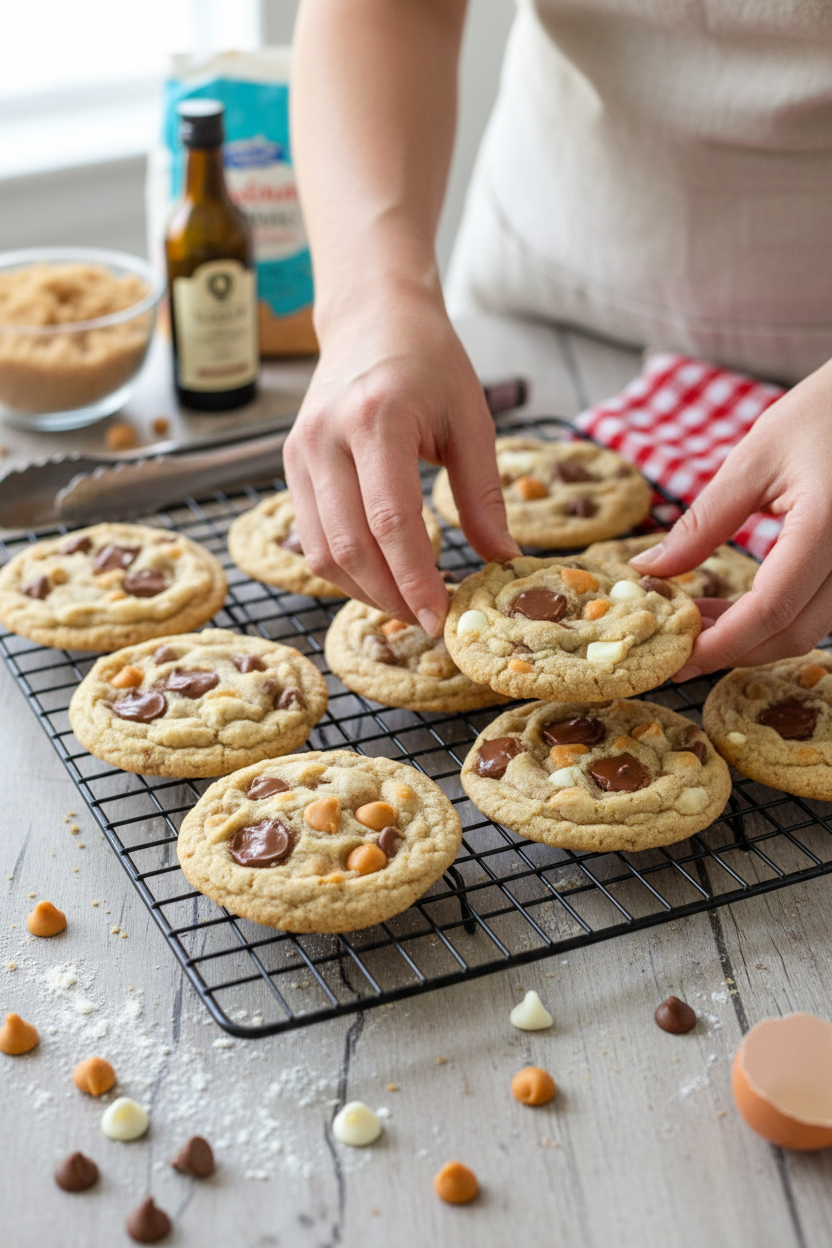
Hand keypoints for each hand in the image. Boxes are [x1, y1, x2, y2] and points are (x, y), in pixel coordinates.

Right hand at [283, 287, 519, 633]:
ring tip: (407, 605)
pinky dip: (344, 569)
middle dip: (390, 596)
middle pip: (350, 545)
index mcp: (377, 418)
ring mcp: (299, 452)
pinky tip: (380, 578)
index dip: (414, 578)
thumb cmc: (430, 363)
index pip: (391, 521)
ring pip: (321, 551)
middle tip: (429, 622)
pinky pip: (309, 537)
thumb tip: (502, 558)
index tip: (440, 618)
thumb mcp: (471, 420)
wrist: (372, 317)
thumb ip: (484, 494)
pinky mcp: (290, 464)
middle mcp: (327, 437)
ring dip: (364, 591)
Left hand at [630, 356, 831, 675]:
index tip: (675, 654)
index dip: (720, 641)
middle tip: (677, 642)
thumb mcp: (755, 459)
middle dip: (731, 647)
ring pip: (810, 630)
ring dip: (752, 636)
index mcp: (828, 526)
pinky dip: (776, 619)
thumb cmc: (823, 413)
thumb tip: (648, 570)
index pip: (771, 609)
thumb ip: (703, 522)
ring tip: (698, 618)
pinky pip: (821, 611)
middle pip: (793, 633)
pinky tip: (737, 606)